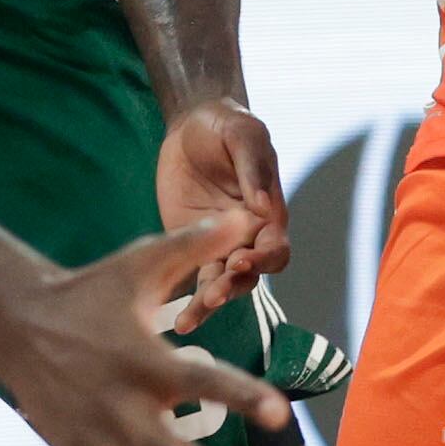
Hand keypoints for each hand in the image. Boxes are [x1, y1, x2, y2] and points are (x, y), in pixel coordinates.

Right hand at [0, 213, 291, 445]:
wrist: (9, 321)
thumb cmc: (87, 291)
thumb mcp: (138, 264)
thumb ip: (194, 245)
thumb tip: (249, 214)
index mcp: (142, 358)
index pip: (201, 378)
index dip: (241, 394)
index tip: (278, 412)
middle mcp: (120, 407)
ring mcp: (97, 442)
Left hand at [156, 96, 290, 332]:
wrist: (190, 125)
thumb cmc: (226, 124)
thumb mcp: (242, 133)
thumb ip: (252, 167)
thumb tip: (260, 205)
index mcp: (268, 213)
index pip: (275, 249)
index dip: (262, 260)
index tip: (240, 261)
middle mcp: (247, 236)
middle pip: (248, 276)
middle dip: (231, 288)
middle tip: (210, 295)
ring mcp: (218, 244)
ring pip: (220, 285)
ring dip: (207, 304)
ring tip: (187, 321)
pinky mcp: (189, 245)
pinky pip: (189, 275)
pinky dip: (183, 297)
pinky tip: (169, 317)